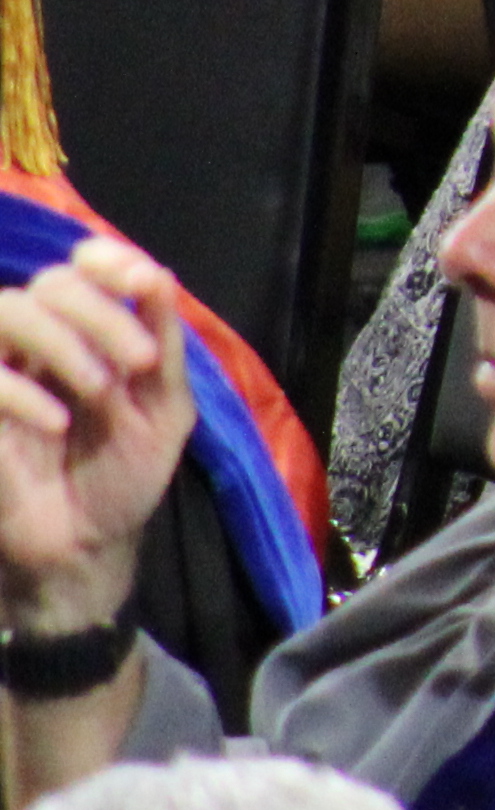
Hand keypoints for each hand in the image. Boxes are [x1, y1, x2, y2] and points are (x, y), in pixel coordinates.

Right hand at [0, 240, 193, 629]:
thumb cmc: (123, 475)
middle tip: (141, 361)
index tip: (141, 280)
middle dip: (101, 312)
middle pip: (50, 283)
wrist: (83, 549)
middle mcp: (39, 345)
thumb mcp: (164, 412)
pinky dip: (20, 391)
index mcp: (88, 334)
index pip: (82, 266)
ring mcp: (3, 374)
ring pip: (8, 308)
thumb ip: (163, 346)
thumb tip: (159, 275)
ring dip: (60, 339)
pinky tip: (57, 424)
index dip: (108, 260)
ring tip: (100, 388)